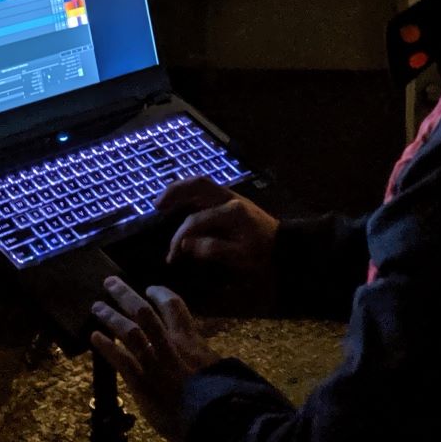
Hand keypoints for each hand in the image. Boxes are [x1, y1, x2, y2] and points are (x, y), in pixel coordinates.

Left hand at [91, 276, 219, 441]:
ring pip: (128, 331)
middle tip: (110, 282)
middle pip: (143, 311)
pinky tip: (95, 337)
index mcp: (190, 340)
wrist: (212, 421)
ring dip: (111, 316)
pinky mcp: (141, 383)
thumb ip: (203, 358)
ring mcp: (153, 363)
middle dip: (125, 295)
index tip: (150, 289)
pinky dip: (106, 347)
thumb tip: (202, 354)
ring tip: (96, 306)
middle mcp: (169, 345)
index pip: (173, 305)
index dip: (160, 293)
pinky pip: (121, 360)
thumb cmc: (219, 397)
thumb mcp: (217, 369)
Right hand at [160, 177, 279, 298]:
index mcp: (232, 211)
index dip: (180, 237)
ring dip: (180, 191)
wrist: (283, 245)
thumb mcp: (239, 257)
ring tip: (162, 202)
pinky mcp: (230, 199)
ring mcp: (230, 196)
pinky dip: (189, 194)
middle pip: (197, 185)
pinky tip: (180, 203)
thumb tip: (186, 244)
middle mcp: (230, 197)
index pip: (196, 219)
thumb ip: (212, 249)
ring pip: (200, 184)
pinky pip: (205, 190)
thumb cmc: (262, 253)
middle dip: (174, 192)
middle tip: (157, 206)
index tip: (173, 255)